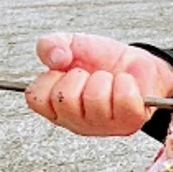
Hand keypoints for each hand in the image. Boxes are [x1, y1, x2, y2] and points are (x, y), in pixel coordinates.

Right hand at [25, 33, 172, 135]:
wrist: (136, 63)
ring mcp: (103, 126)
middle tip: (90, 75)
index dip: (50, 78)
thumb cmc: (100, 61)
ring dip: (104, 79)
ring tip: (109, 80)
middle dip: (79, 76)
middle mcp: (76, 121)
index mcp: (55, 107)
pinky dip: (127, 83)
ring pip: (95, 98)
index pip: (36, 98)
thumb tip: (56, 57)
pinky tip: (126, 85)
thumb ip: (50, 45)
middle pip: (64, 99)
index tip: (64, 72)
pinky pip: (125, 100)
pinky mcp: (130, 123)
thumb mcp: (69, 45)